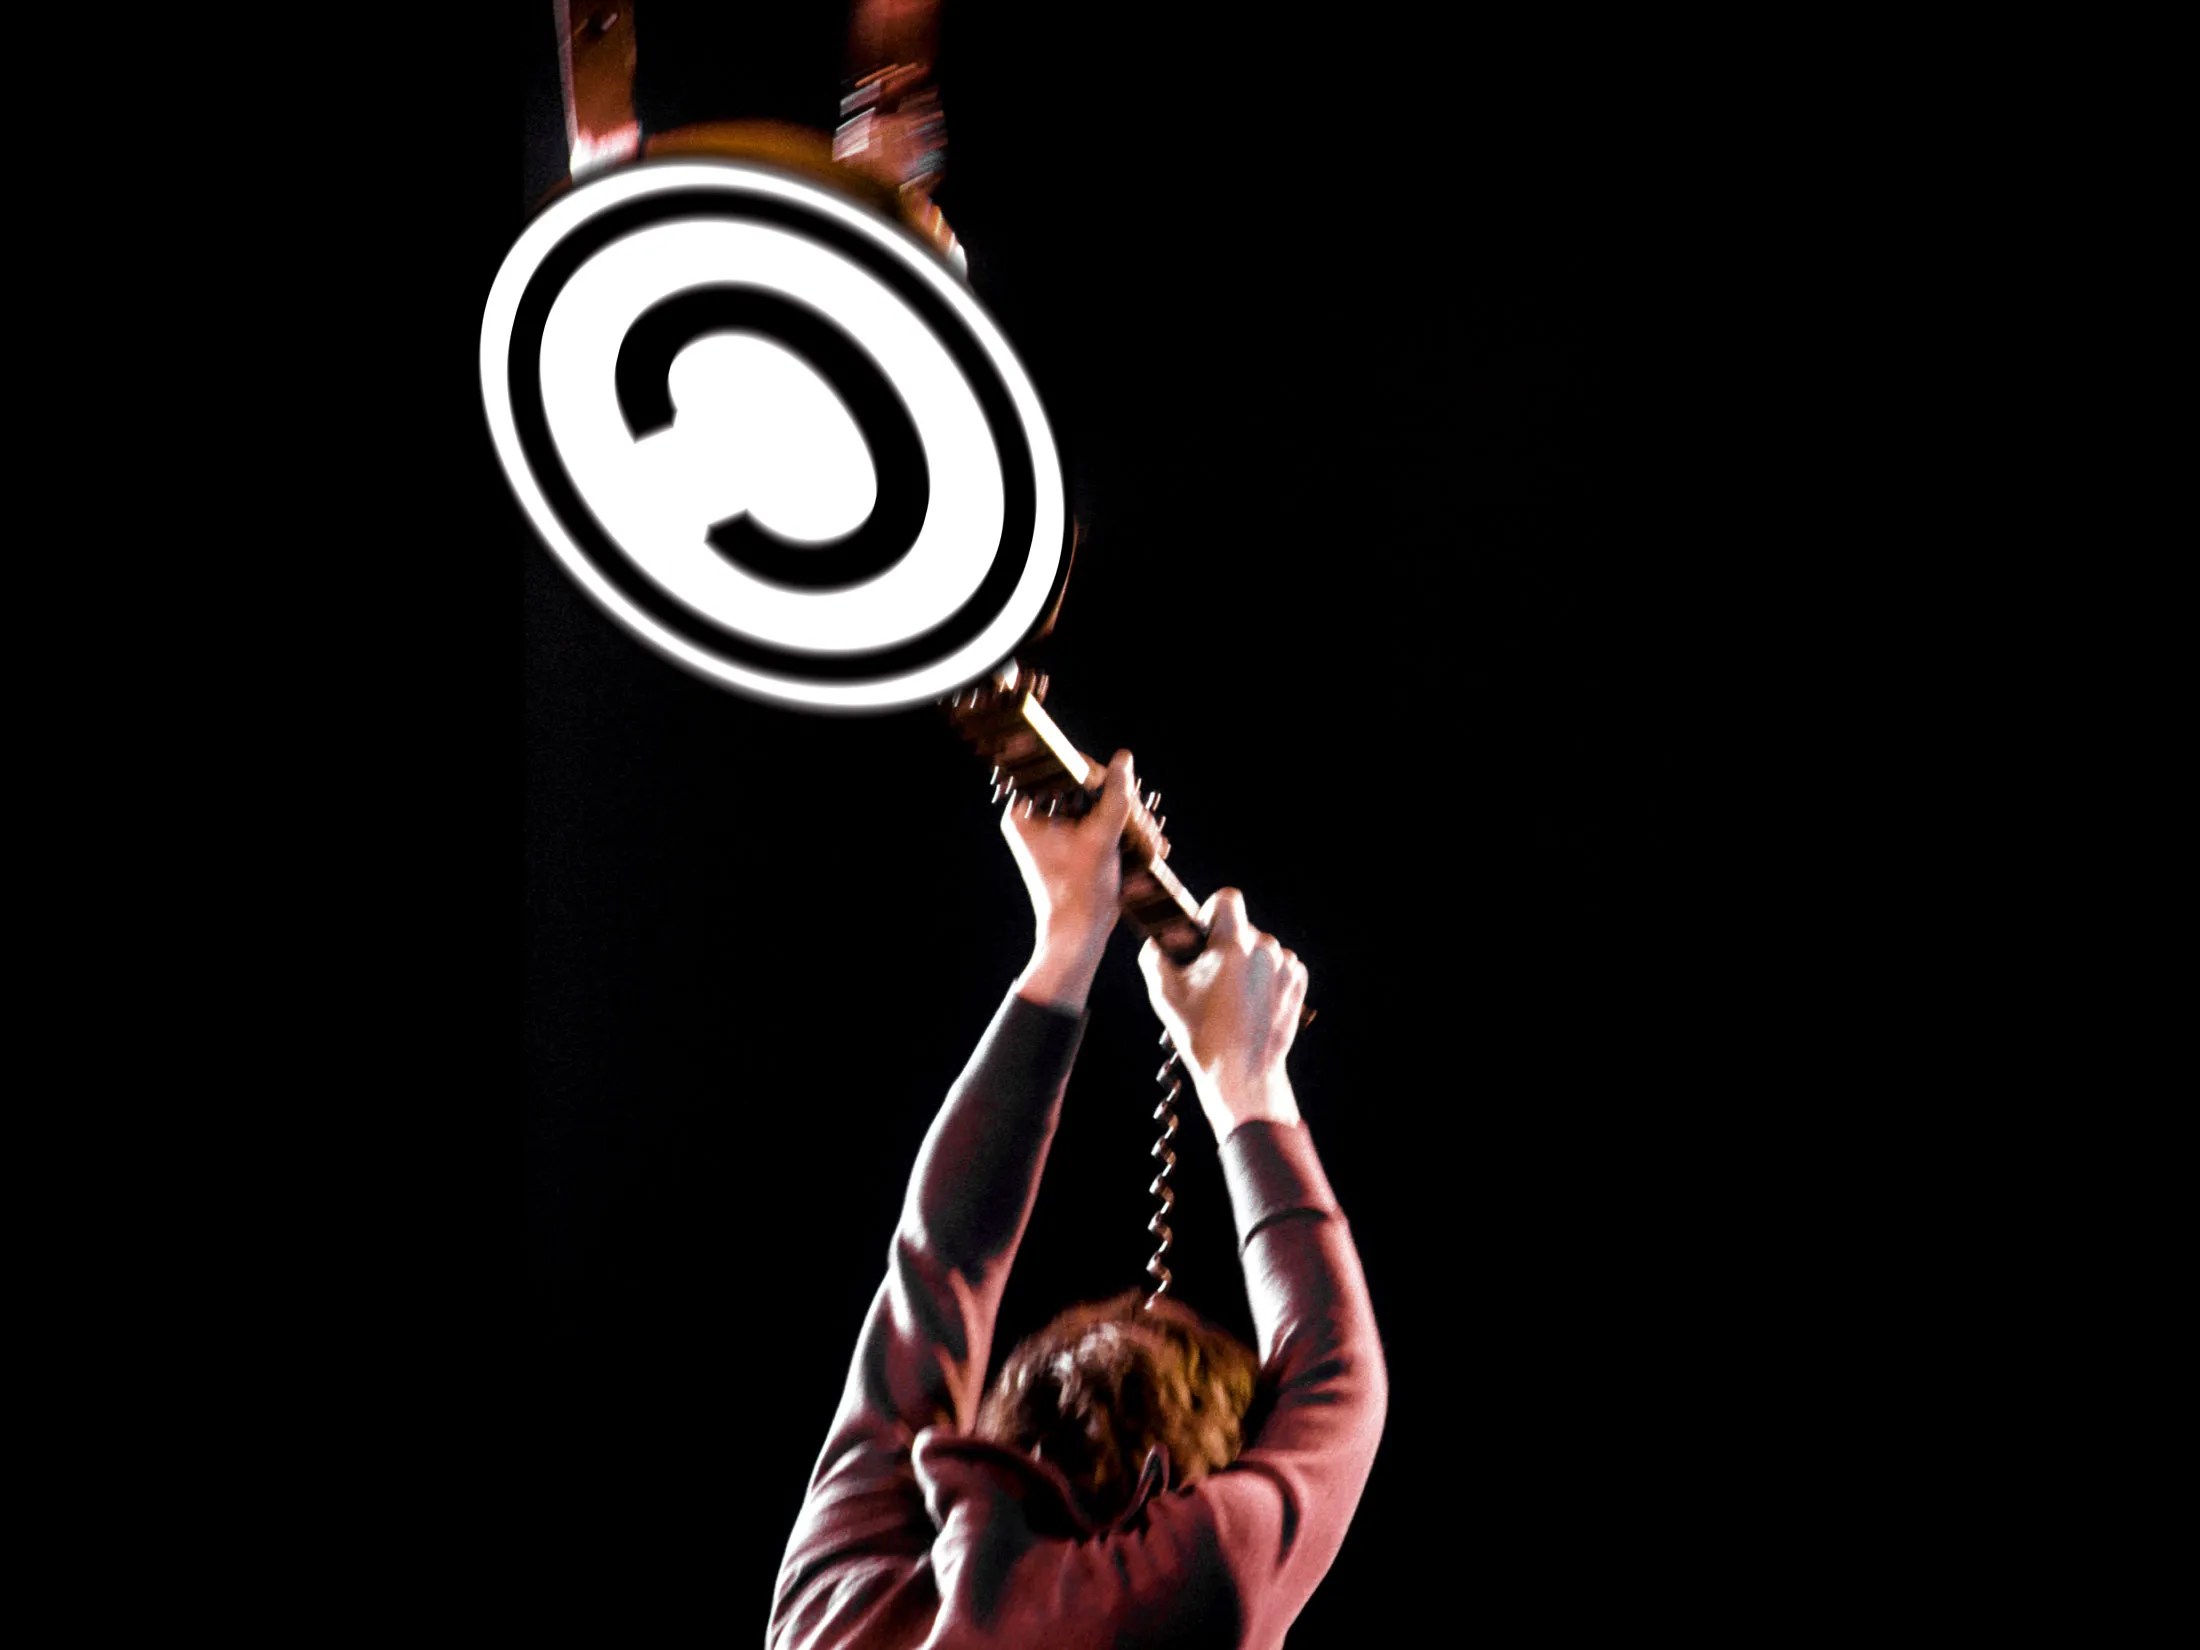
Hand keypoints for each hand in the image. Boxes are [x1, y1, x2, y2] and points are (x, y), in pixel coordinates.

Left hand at [1005, 750, 1136, 1011]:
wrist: (1079, 937)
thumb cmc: (1080, 891)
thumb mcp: (1102, 836)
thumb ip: (1116, 795)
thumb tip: (1124, 758)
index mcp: (1024, 812)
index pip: (1062, 772)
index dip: (1098, 775)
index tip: (1125, 788)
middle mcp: (1034, 818)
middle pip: (1083, 790)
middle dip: (1122, 806)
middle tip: (1145, 820)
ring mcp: (1054, 833)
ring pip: (1097, 808)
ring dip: (1129, 822)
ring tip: (1152, 840)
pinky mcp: (1073, 847)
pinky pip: (1099, 826)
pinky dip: (1123, 834)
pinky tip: (1149, 845)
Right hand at [1138, 889, 1307, 1136]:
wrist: (1242, 1072)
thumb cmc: (1201, 1033)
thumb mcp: (1165, 994)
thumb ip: (1154, 956)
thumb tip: (1155, 941)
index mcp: (1233, 944)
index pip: (1227, 898)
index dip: (1210, 911)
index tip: (1203, 934)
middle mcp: (1265, 949)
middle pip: (1242, 928)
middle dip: (1225, 945)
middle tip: (1211, 977)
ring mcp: (1286, 966)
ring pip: (1261, 948)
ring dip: (1246, 962)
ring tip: (1231, 995)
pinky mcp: (1298, 983)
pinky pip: (1279, 965)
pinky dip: (1265, 976)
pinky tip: (1250, 1002)